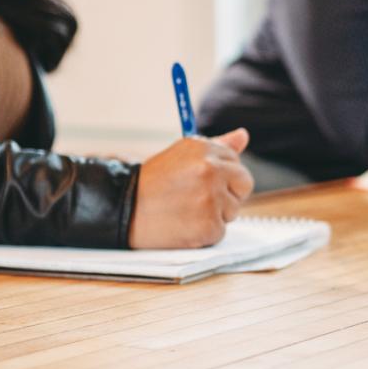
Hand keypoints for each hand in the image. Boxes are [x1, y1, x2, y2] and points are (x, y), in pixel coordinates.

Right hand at [128, 129, 254, 248]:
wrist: (123, 210)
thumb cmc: (153, 184)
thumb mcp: (181, 156)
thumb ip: (216, 147)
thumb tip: (243, 135)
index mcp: (204, 149)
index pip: (236, 162)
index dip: (220, 175)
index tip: (198, 181)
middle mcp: (210, 170)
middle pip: (244, 185)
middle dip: (227, 193)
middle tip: (196, 198)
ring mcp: (211, 199)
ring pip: (233, 210)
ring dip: (215, 214)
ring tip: (185, 210)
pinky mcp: (209, 226)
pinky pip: (221, 231)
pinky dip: (205, 233)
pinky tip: (184, 225)